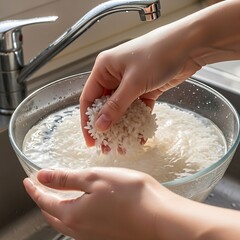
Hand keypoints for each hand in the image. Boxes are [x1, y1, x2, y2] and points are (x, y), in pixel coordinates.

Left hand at [23, 167, 173, 239]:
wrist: (159, 218)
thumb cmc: (129, 194)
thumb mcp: (94, 178)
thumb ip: (66, 179)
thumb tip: (42, 176)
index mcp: (73, 215)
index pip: (44, 201)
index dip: (34, 189)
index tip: (28, 180)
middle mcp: (80, 230)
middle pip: (53, 215)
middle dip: (43, 200)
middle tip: (40, 187)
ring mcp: (94, 235)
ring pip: (66, 221)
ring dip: (58, 207)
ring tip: (58, 193)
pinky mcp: (106, 234)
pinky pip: (81, 224)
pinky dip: (74, 211)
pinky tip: (82, 203)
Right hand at [80, 0, 239, 146]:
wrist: (190, 46)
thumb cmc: (158, 55)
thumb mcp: (133, 82)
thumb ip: (116, 106)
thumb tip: (100, 126)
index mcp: (104, 69)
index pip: (89, 98)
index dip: (87, 121)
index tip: (90, 140)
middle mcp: (114, 76)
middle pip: (105, 106)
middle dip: (106, 127)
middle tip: (107, 147)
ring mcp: (130, 84)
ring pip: (121, 110)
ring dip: (122, 127)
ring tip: (122, 145)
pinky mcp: (145, 90)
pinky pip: (137, 110)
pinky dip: (137, 122)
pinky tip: (138, 137)